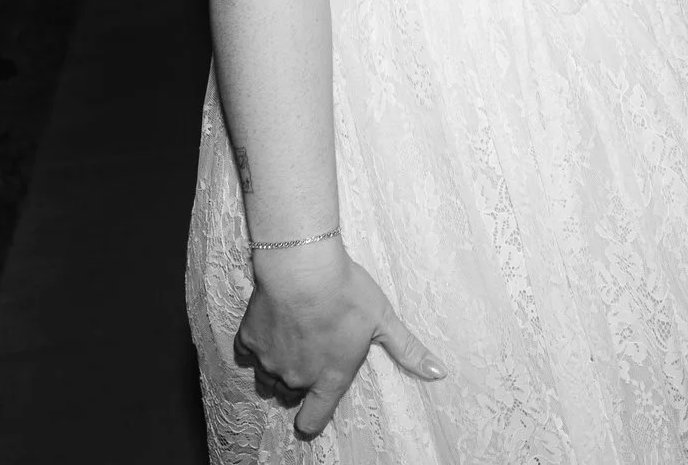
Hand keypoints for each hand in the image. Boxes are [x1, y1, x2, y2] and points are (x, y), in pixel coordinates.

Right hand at [235, 244, 443, 440]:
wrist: (302, 267)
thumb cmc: (347, 293)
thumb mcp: (384, 320)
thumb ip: (409, 350)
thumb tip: (440, 373)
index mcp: (330, 379)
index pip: (314, 420)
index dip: (312, 420)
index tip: (313, 411)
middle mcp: (297, 378)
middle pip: (291, 397)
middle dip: (300, 384)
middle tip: (314, 354)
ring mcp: (269, 361)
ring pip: (267, 380)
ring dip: (277, 370)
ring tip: (293, 344)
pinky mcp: (248, 340)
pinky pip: (247, 356)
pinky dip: (256, 348)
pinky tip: (271, 328)